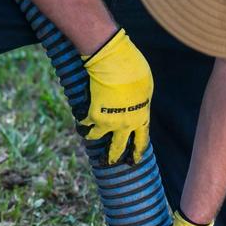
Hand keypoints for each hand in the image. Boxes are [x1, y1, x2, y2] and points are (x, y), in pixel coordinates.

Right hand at [79, 29, 152, 165]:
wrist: (114, 64)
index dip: (136, 152)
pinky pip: (84, 122)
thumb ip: (140, 102)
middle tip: (107, 162)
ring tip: (85, 133)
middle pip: (117, 147)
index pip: (141, 141)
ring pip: (94, 137)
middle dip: (112, 157)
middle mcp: (125, 125)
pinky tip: (79, 117)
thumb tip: (133, 106)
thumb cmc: (133, 71)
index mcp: (141, 119)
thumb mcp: (145, 88)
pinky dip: (81, 119)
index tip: (132, 161)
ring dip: (89, 135)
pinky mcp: (93, 115)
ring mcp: (108, 122)